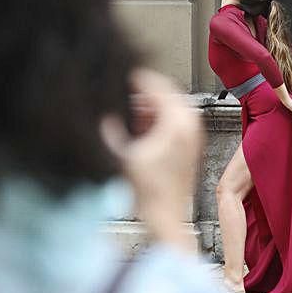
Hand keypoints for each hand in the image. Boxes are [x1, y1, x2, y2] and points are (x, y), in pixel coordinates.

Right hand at [100, 69, 202, 250]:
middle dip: (139, 90)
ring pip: (166, 105)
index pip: (156, 84)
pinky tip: (134, 126)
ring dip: (145, 104)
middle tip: (118, 90)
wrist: (165, 218)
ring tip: (123, 109)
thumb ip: (109, 130)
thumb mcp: (122, 157)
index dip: (133, 77)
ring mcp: (192, 134)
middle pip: (163, 91)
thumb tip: (99, 112)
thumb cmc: (150, 194)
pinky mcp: (188, 144)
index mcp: (178, 122)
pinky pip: (170, 118)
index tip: (117, 74)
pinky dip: (152, 117)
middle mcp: (190, 124)